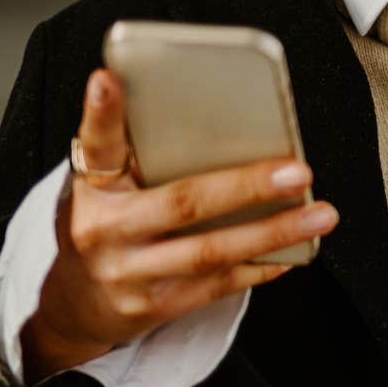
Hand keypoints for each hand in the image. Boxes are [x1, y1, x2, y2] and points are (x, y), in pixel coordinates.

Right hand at [20, 68, 338, 382]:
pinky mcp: (153, 307)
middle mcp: (106, 229)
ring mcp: (129, 274)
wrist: (67, 306)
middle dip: (246, 186)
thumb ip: (138, 153)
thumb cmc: (104, 225)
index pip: (96, 143)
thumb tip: (211, 112)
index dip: (101, 111)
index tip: (107, 78)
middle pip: (182, 203)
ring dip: (273, 232)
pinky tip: (293, 250)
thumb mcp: (103, 185)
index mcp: (93, 187)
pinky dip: (260, 266)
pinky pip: (217, 285)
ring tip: (319, 213)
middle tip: (298, 170)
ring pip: (210, 251)